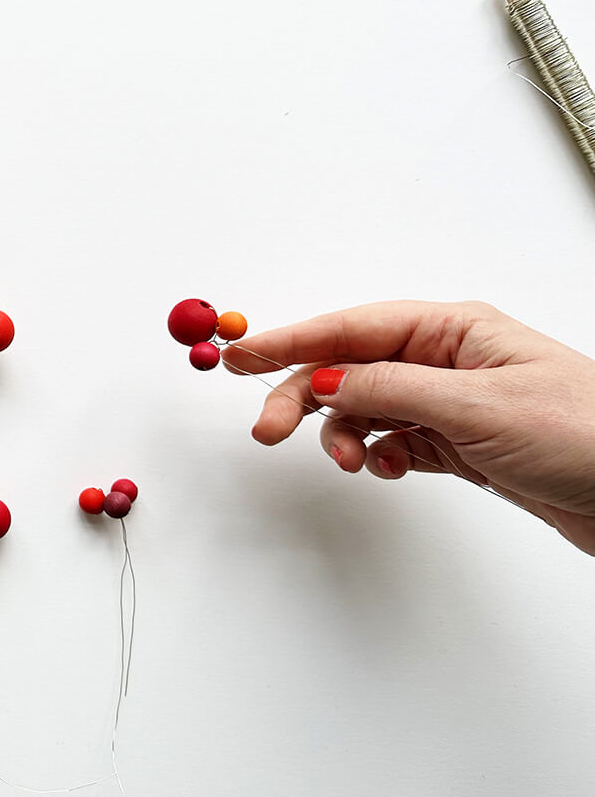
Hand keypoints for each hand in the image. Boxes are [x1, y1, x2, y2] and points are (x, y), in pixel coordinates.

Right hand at [224, 300, 594, 554]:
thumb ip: (390, 390)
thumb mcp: (476, 408)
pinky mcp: (460, 444)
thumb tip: (324, 381)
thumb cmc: (586, 435)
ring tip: (351, 463)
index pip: (353, 328)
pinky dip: (377, 456)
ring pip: (366, 409)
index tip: (238, 350)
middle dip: (303, 397)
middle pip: (349, 369)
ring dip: (344, 436)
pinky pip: (393, 441)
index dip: (290, 339)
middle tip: (267, 429)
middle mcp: (448, 361)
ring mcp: (452, 403)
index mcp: (455, 330)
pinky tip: (386, 468)